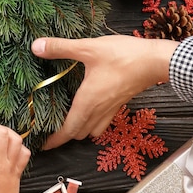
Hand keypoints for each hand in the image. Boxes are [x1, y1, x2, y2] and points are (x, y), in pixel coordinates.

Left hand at [31, 35, 178, 148]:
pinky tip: (89, 110)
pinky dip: (93, 122)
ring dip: (79, 130)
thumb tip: (36, 46)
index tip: (42, 145)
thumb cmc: (123, 56)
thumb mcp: (88, 48)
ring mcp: (111, 109)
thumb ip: (61, 48)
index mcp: (87, 102)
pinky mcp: (120, 103)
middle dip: (64, 135)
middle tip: (49, 130)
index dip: (54, 140)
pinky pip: (103, 121)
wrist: (157, 61)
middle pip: (78, 133)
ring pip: (92, 130)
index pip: (68, 130)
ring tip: (67, 123)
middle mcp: (98, 110)